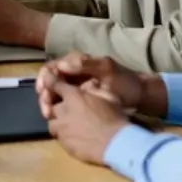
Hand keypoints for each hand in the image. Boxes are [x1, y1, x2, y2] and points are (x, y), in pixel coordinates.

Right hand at [35, 52, 164, 121]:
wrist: (138, 95)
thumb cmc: (124, 80)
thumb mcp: (107, 69)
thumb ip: (85, 64)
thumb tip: (62, 65)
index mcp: (76, 62)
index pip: (51, 68)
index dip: (44, 79)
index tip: (43, 92)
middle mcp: (71, 72)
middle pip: (48, 81)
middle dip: (44, 95)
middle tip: (46, 110)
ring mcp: (75, 86)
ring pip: (53, 93)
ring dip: (48, 104)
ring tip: (49, 116)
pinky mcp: (79, 99)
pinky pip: (62, 102)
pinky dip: (57, 110)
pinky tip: (57, 119)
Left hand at [46, 79, 130, 165]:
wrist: (115, 144)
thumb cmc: (114, 117)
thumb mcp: (109, 96)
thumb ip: (95, 88)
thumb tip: (89, 83)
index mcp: (73, 96)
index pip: (54, 85)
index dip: (50, 81)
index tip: (49, 79)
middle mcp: (63, 111)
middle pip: (51, 105)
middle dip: (56, 105)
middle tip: (66, 108)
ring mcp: (62, 129)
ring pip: (52, 123)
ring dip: (58, 121)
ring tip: (69, 124)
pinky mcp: (65, 145)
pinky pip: (59, 137)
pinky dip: (64, 135)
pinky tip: (74, 136)